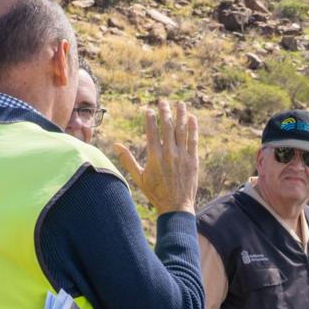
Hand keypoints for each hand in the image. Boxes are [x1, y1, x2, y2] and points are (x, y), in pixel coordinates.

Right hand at [115, 99, 198, 215]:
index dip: (150, 117)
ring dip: (180, 115)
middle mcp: (168, 154)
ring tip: (179, 103)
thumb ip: (127, 160)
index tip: (149, 109)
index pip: (151, 130)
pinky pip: (193, 140)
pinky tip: (191, 118)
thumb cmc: (155, 193)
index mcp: (154, 156)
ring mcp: (182, 156)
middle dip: (165, 111)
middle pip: (167, 126)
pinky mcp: (193, 160)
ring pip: (182, 130)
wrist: (175, 207)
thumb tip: (115, 145)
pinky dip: (193, 128)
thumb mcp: (138, 177)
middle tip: (163, 101)